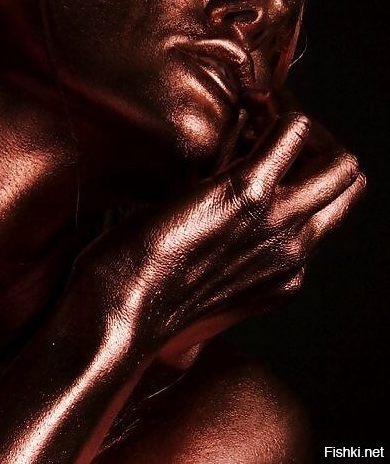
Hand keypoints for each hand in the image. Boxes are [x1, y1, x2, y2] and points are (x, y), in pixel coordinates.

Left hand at [75, 112, 365, 359]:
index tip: (255, 151)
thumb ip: (198, 312)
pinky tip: (244, 111)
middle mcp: (294, 250)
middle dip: (317, 147)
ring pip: (339, 162)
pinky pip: (294, 133)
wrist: (118, 315)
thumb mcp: (185, 311)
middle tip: (266, 127)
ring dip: (303, 128)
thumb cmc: (138, 303)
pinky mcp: (248, 194)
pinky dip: (278, 112)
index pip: (324, 214)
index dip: (296, 175)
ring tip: (256, 116)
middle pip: (346, 185)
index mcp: (284, 275)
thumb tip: (183, 352)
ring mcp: (278, 223)